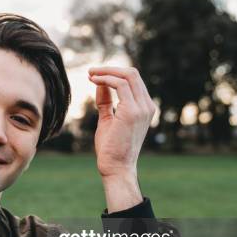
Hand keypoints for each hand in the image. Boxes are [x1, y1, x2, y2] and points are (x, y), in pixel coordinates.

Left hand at [88, 66, 155, 211]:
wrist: (115, 167)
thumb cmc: (111, 148)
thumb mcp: (108, 119)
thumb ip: (106, 102)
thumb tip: (100, 85)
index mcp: (144, 108)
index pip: (133, 81)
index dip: (114, 74)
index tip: (95, 75)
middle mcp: (147, 106)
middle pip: (132, 74)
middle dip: (110, 69)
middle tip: (91, 71)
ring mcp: (141, 108)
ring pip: (128, 75)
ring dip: (106, 72)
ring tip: (90, 74)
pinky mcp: (132, 112)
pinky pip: (120, 85)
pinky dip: (106, 79)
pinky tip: (94, 81)